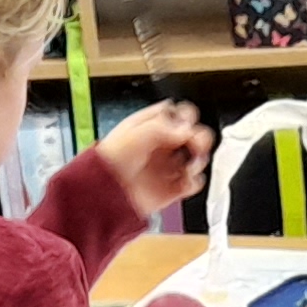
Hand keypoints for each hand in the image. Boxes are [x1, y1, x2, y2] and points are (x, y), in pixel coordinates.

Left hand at [93, 99, 213, 217]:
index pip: (179, 114)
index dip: (187, 116)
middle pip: (194, 135)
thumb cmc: (112, 159)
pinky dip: (194, 182)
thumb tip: (187, 130)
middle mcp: (164, 145)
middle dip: (200, 138)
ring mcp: (169, 166)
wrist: (106, 192)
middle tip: (196, 144)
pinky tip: (185, 181)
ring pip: (197, 158)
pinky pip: (193, 183)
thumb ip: (164, 128)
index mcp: (153, 126)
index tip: (186, 124)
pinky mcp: (173, 188)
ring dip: (198, 161)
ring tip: (189, 167)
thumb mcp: (136, 133)